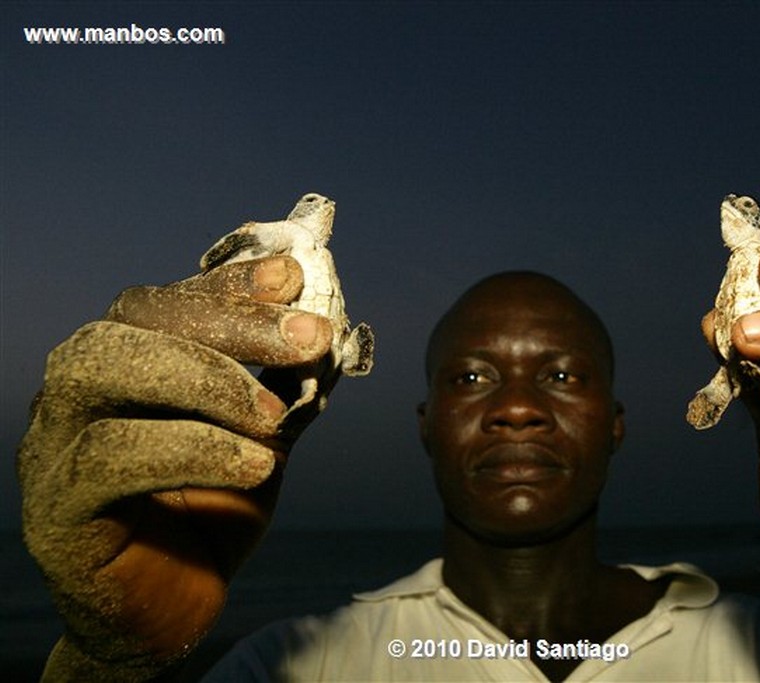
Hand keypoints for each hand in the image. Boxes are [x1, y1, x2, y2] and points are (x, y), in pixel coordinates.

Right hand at [18, 256, 333, 679]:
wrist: (173, 612)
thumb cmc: (212, 515)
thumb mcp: (261, 439)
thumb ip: (283, 385)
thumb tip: (327, 329)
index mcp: (124, 364)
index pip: (164, 303)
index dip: (228, 284)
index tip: (293, 279)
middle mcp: (78, 391)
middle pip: (131, 322)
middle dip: (227, 323)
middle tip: (308, 340)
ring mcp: (53, 445)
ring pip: (103, 372)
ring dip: (206, 381)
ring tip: (277, 418)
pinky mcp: (55, 507)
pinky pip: (107, 457)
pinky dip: (192, 450)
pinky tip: (255, 467)